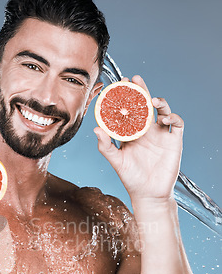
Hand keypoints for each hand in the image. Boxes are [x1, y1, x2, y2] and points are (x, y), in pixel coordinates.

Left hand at [94, 75, 183, 203]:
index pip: (127, 111)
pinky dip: (172, 117)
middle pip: (144, 105)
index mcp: (131, 133)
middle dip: (140, 90)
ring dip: (158, 101)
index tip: (116, 86)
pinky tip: (163, 118)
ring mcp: (161, 134)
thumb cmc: (131, 179)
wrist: (149, 194)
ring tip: (151, 100)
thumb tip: (96, 129)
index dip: (123, 98)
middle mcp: (146, 130)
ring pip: (162, 110)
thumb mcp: (116, 162)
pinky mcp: (174, 140)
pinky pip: (177, 123)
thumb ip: (106, 146)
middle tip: (134, 79)